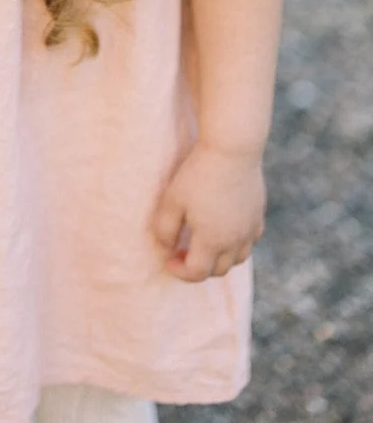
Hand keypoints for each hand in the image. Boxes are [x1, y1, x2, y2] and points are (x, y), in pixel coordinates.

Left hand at [151, 142, 265, 280]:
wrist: (232, 150)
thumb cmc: (198, 174)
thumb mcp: (172, 200)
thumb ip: (165, 229)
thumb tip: (167, 248)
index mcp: (212, 241)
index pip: (197, 272)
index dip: (179, 271)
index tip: (168, 259)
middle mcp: (235, 241)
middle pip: (219, 270)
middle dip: (199, 268)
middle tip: (182, 253)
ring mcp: (250, 229)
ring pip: (237, 259)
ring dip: (220, 259)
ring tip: (203, 245)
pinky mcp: (258, 215)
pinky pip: (250, 241)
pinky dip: (237, 244)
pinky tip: (225, 230)